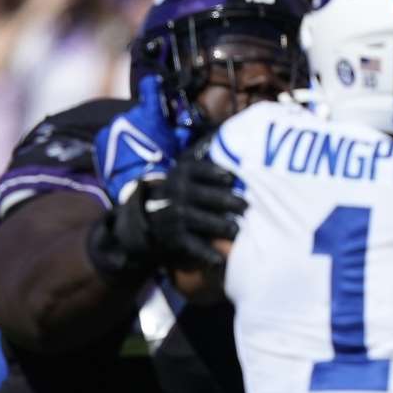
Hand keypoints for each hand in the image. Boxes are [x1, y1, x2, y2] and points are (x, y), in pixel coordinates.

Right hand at [87, 149, 244, 279]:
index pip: (201, 170)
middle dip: (228, 202)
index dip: (219, 174)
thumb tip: (219, 135)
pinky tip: (220, 258)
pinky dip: (205, 252)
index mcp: (180, 173)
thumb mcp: (183, 171)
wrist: (145, 220)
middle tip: (247, 207)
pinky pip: (190, 245)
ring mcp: (172, 215)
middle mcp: (174, 192)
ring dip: (220, 225)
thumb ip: (200, 156)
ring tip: (237, 230)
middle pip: (205, 196)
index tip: (233, 179)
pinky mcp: (171, 237)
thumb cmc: (176, 192)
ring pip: (199, 220)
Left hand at [94, 75, 187, 204]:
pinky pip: (108, 137)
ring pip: (121, 127)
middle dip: (142, 124)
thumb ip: (179, 132)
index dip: (152, 85)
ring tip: (134, 153)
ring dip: (127, 135)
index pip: (149, 86)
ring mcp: (111, 127)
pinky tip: (122, 157)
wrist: (137, 186)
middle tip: (148, 141)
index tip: (153, 86)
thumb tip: (182, 128)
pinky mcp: (99, 140)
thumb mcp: (177, 147)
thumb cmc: (162, 166)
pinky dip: (113, 144)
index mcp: (149, 114)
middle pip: (136, 114)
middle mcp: (128, 116)